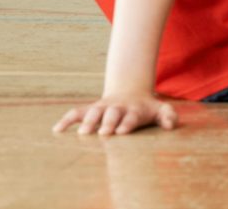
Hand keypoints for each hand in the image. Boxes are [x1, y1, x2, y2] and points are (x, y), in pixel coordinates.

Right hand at [54, 91, 178, 136]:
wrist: (130, 95)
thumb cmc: (146, 110)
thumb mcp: (161, 110)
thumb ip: (168, 116)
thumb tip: (170, 124)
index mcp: (134, 110)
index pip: (130, 117)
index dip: (126, 123)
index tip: (121, 132)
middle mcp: (116, 108)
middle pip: (111, 114)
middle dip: (107, 122)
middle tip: (103, 133)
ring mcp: (102, 108)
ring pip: (93, 112)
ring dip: (88, 121)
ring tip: (82, 133)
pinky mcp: (90, 110)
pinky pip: (76, 113)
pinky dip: (66, 120)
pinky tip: (57, 130)